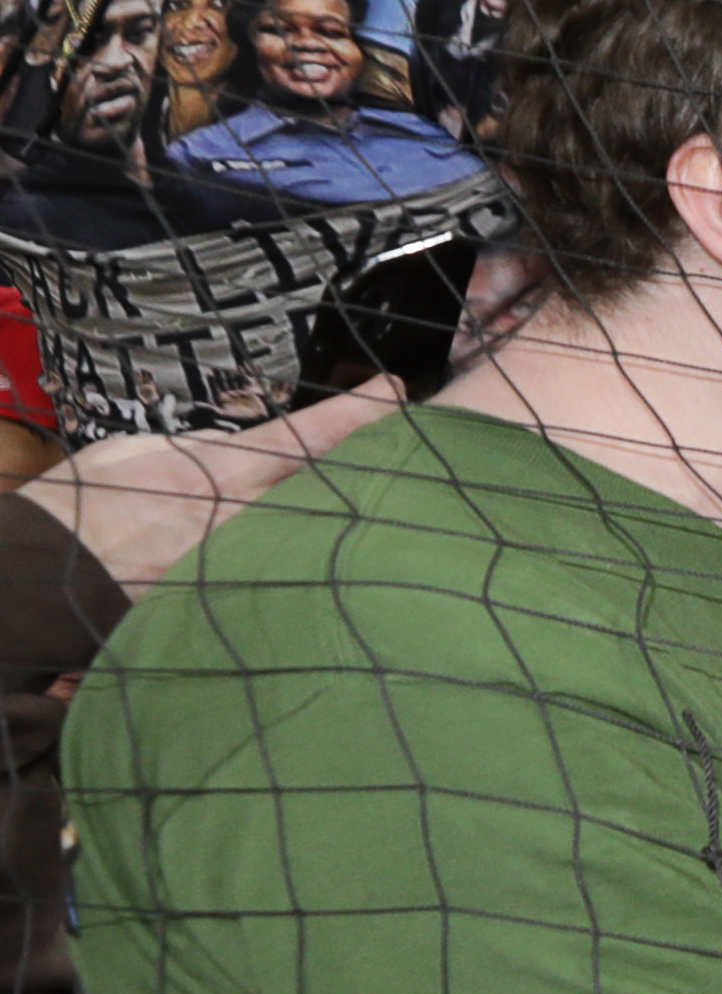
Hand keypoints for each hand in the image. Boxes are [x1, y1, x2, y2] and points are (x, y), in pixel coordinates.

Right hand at [17, 379, 401, 591]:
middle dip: (375, 467)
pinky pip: (288, 572)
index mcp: (227, 471)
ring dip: (350, 516)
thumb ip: (204, 451)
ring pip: (319, 531)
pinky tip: (331, 557)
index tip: (394, 392)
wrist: (42, 580)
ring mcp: (250, 564)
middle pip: (336, 486)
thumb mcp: (139, 453)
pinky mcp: (239, 601)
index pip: (314, 433)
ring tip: (385, 500)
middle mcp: (251, 518)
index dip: (364, 411)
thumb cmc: (80, 511)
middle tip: (406, 449)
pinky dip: (311, 560)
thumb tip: (239, 449)